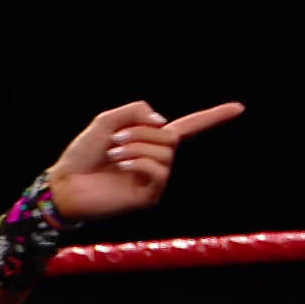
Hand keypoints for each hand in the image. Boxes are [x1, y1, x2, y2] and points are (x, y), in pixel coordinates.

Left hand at [45, 99, 244, 221]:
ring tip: (113, 154)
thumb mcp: (106, 121)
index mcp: (150, 141)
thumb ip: (135, 111)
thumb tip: (165, 123)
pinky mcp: (150, 195)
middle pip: (171, 136)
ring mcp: (156, 179)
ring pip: (165, 152)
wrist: (65, 184)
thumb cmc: (82, 154)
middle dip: (141, 131)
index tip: (240, 107)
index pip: (189, 126)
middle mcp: (158, 160)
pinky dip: (138, 161)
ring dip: (135, 146)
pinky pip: (159, 170)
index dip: (213, 116)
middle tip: (114, 139)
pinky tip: (120, 165)